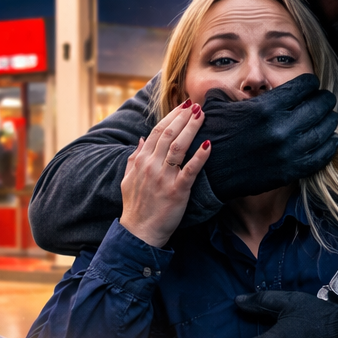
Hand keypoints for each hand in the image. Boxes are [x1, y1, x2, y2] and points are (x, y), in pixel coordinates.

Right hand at [119, 102, 209, 247]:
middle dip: (183, 117)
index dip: (172, 116)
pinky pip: (190, 170)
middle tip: (197, 105)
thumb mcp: (128, 180)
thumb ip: (134, 158)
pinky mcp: (177, 191)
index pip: (157, 132)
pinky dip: (200, 156)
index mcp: (141, 161)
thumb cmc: (135, 207)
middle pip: (169, 134)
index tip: (184, 106)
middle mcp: (152, 166)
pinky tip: (209, 144)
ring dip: (191, 128)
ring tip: (202, 115)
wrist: (139, 232)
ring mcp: (164, 178)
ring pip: (179, 146)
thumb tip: (141, 139)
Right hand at [182, 77, 337, 200]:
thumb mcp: (218, 104)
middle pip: (319, 106)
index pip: (304, 86)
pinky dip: (329, 146)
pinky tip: (330, 140)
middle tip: (324, 100)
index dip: (309, 83)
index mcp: (266, 107)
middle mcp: (281, 128)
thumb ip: (236, 89)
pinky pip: (320, 156)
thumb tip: (245, 83)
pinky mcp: (290, 171)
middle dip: (323, 100)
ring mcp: (288, 151)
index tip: (309, 86)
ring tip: (329, 118)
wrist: (206, 175)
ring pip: (324, 130)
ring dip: (329, 121)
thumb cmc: (211, 137)